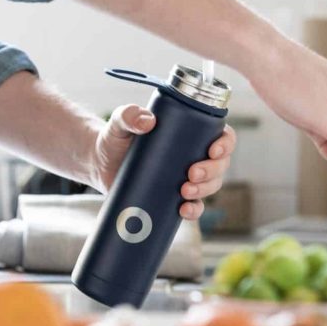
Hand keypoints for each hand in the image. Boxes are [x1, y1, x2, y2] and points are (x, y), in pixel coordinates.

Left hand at [90, 104, 236, 219]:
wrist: (101, 164)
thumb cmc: (115, 138)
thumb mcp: (120, 122)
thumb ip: (129, 115)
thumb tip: (147, 121)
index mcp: (191, 133)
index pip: (222, 135)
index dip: (226, 144)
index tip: (213, 150)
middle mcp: (194, 155)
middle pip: (220, 164)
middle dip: (212, 171)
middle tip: (191, 173)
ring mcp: (186, 178)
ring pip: (211, 186)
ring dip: (205, 190)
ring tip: (184, 191)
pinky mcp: (174, 198)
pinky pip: (194, 207)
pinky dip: (194, 211)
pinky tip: (183, 211)